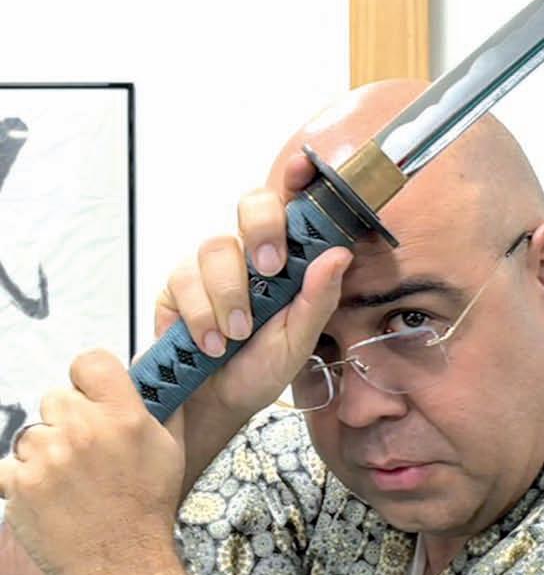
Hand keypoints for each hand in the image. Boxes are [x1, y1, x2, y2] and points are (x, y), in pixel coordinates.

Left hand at [0, 352, 185, 574]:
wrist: (121, 569)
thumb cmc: (147, 510)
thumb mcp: (170, 452)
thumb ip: (159, 406)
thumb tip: (148, 370)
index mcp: (124, 417)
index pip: (89, 361)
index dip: (88, 380)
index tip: (92, 400)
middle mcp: (83, 431)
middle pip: (56, 398)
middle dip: (67, 422)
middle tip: (86, 458)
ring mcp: (47, 458)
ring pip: (32, 435)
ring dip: (45, 455)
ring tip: (71, 487)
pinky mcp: (18, 484)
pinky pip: (9, 467)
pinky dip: (24, 482)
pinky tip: (52, 501)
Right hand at [151, 150, 351, 432]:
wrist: (213, 407)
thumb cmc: (259, 370)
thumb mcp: (298, 342)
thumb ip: (317, 299)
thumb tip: (339, 254)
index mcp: (285, 262)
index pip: (293, 207)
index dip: (297, 179)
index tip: (303, 167)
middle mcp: (247, 255)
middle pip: (251, 206)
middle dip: (262, 230)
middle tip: (270, 270)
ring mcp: (208, 268)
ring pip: (216, 248)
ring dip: (229, 296)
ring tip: (237, 336)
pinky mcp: (174, 288)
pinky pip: (183, 281)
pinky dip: (202, 316)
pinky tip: (211, 345)